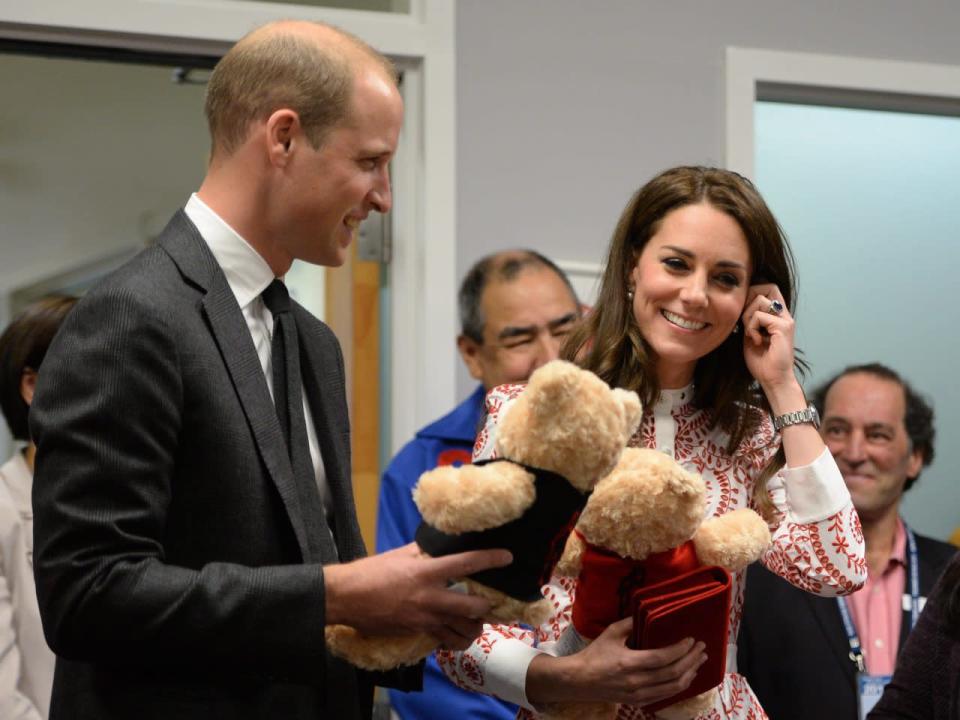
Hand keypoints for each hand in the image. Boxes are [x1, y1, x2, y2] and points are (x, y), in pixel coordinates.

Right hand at [324, 543, 511, 649]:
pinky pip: (444, 639)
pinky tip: (456, 632)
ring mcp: (423, 618)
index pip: (465, 564)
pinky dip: (454, 638)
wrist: (346, 598)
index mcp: (425, 572)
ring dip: (475, 626)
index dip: (489, 559)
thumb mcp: (399, 554)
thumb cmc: (370, 572)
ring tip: (479, 620)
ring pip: (461, 629)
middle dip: (488, 606)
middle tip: (493, 601)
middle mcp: (429, 597)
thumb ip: (423, 551)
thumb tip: (440, 545)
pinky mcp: (417, 632)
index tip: (506, 556)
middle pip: (471, 606)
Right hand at [526, 617, 705, 705]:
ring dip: (690, 673)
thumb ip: (631, 623)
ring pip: (673, 687)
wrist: (580, 681)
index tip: (691, 639)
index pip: (662, 658)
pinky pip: (666, 695)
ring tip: (699, 661)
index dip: (680, 650)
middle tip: (702, 648)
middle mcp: (637, 682)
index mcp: (629, 663)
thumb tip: (650, 612)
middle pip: (672, 673)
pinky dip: (680, 685)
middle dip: (691, 660)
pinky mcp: (639, 701)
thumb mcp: (611, 633)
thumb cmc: (595, 654)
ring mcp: (639, 695)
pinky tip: (687, 676)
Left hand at [741, 283, 796, 391]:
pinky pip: (758, 315)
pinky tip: (756, 341)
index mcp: (777, 316)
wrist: (773, 380)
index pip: (768, 289)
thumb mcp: (750, 336)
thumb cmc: (761, 362)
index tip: (743, 314)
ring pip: (760, 299)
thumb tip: (738, 306)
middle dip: (749, 300)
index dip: (752, 294)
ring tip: (751, 334)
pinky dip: (751, 328)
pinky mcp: (783, 327)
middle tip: (745, 321)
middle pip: (767, 287)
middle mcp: (784, 315)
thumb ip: (748, 320)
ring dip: (748, 316)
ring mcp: (785, 320)